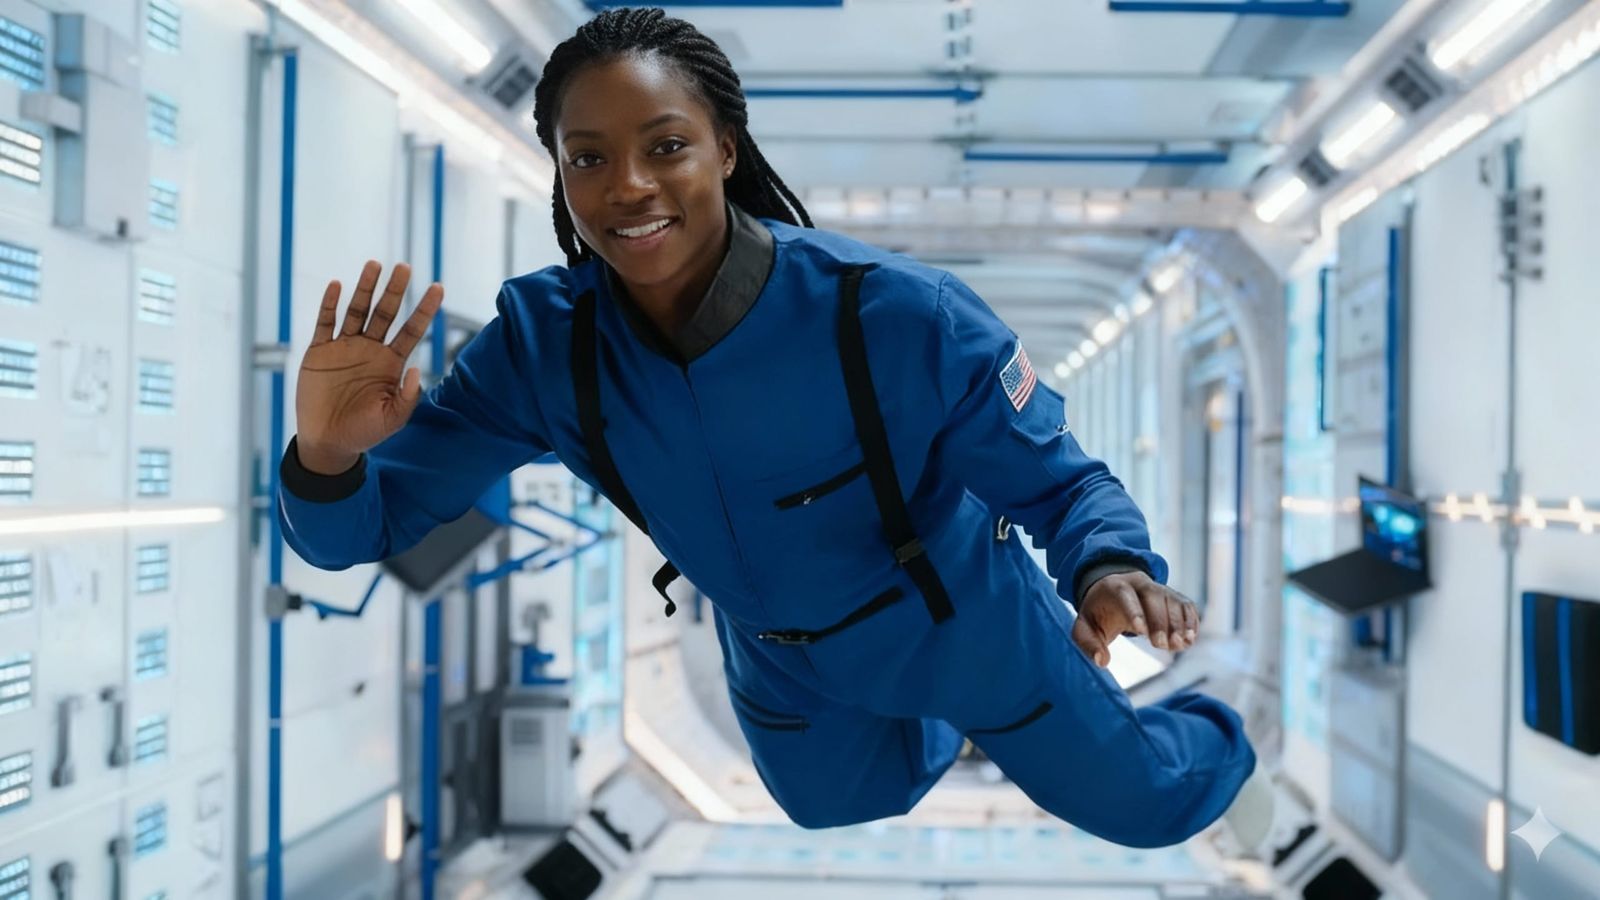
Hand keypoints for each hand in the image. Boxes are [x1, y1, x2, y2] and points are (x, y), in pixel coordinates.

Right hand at [294, 261, 442, 472]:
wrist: (328, 441)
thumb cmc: (364, 432)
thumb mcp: (393, 419)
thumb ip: (408, 397)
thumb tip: (418, 370)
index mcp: (392, 362)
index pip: (412, 330)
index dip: (425, 309)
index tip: (439, 287)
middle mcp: (371, 349)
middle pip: (385, 313)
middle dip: (395, 290)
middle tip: (404, 266)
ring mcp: (345, 347)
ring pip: (357, 311)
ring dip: (365, 288)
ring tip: (374, 265)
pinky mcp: (319, 351)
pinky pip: (325, 323)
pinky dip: (330, 304)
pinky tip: (338, 285)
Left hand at [1071, 571, 1198, 667]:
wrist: (1113, 592)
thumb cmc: (1098, 612)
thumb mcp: (1084, 627)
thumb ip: (1088, 644)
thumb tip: (1101, 661)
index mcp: (1115, 587)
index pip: (1126, 595)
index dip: (1134, 611)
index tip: (1140, 631)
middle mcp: (1140, 584)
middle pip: (1154, 596)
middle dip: (1160, 620)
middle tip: (1161, 645)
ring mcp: (1159, 588)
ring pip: (1172, 600)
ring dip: (1178, 623)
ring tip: (1181, 645)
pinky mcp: (1173, 597)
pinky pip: (1185, 605)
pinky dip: (1190, 621)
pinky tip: (1190, 639)